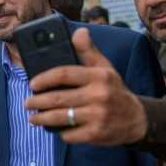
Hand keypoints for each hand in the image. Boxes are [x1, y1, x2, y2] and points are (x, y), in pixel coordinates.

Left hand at [24, 28, 147, 145]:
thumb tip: (79, 31)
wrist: (138, 119)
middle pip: (57, 98)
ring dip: (41, 118)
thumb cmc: (114, 91)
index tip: (32, 84)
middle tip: (27, 103)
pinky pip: (69, 134)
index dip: (44, 79)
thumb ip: (88, 51)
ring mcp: (97, 116)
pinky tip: (55, 128)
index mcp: (98, 76)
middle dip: (37, 101)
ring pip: (60, 117)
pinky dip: (60, 132)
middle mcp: (98, 95)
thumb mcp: (105, 69)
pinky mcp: (96, 133)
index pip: (64, 74)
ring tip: (32, 117)